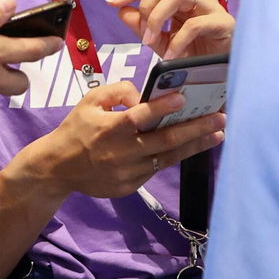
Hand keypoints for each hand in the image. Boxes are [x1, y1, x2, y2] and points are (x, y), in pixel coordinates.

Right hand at [17, 81, 225, 199]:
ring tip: (217, 134)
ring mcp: (128, 173)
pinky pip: (156, 168)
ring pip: (167, 158)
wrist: (58, 168)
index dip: (161, 108)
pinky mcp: (131, 186)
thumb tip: (146, 98)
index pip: (139, 117)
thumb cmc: (77, 128)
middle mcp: (121, 152)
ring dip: (195, 145)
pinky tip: (192, 145)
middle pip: (164, 141)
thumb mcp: (90, 101)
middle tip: (220, 118)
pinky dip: (175, 156)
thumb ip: (119, 91)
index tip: (183, 98)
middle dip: (195, 129)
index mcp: (109, 129)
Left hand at [106, 0, 233, 58]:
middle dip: (146, 3)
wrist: (223, 76)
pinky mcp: (224, 24)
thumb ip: (143, 27)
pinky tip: (170, 56)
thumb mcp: (162, 42)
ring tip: (151, 43)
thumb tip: (122, 10)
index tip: (111, 3)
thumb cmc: (196, 56)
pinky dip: (177, 41)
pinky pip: (195, 24)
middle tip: (142, 33)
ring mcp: (212, 7)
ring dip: (157, 18)